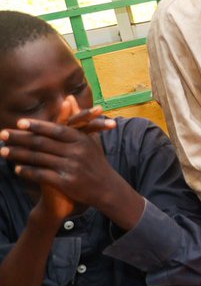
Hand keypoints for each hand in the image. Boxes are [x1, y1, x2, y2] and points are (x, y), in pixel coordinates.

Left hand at [0, 96, 121, 223]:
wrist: (106, 188)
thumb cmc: (95, 161)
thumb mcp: (89, 138)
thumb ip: (77, 118)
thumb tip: (68, 97)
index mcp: (81, 139)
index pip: (55, 130)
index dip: (37, 126)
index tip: (19, 122)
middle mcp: (76, 152)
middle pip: (42, 143)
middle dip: (20, 138)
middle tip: (2, 134)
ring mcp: (71, 167)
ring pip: (38, 158)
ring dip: (18, 154)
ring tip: (2, 151)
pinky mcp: (66, 182)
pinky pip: (41, 175)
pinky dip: (28, 171)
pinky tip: (17, 169)